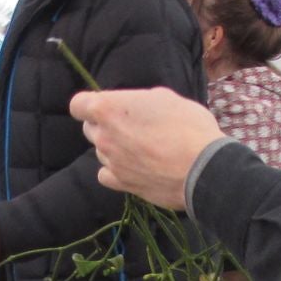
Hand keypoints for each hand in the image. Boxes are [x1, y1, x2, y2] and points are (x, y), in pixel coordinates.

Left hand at [71, 89, 224, 209]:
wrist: (202, 167)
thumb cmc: (187, 125)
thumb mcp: (165, 97)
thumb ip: (138, 101)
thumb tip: (134, 107)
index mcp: (109, 108)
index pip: (78, 104)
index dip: (90, 104)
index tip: (106, 106)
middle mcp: (103, 135)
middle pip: (90, 128)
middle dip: (105, 124)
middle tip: (131, 126)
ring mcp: (110, 161)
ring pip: (100, 151)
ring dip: (113, 148)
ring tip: (141, 148)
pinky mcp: (121, 183)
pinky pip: (106, 174)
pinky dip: (115, 170)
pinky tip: (132, 167)